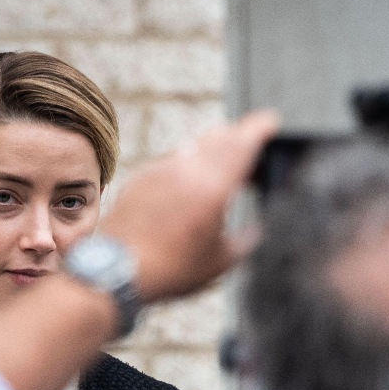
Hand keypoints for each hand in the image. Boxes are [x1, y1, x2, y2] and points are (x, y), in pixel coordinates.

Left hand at [102, 111, 279, 302]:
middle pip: (219, 137)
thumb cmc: (170, 269)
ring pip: (194, 146)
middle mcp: (186, 169)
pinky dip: (189, 164)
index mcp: (213, 187)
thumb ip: (248, 240)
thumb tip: (260, 229)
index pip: (242, 143)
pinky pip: (173, 160)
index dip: (260, 128)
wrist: (118, 268)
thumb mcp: (221, 261)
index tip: (270, 121)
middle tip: (252, 151)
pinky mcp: (143, 176)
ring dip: (213, 150)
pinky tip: (191, 186)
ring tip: (223, 170)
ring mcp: (161, 169)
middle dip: (239, 137)